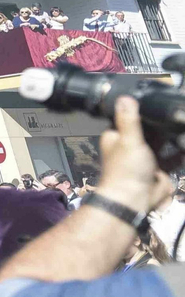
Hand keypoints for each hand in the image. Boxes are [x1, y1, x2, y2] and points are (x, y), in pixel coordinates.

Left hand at [96, 96, 173, 213]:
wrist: (135, 199)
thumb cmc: (127, 168)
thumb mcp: (128, 140)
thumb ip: (128, 119)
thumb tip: (123, 97)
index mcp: (117, 136)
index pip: (129, 117)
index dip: (142, 109)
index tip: (157, 99)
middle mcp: (130, 144)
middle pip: (149, 128)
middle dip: (161, 123)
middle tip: (175, 113)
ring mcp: (146, 156)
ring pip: (163, 141)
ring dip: (172, 135)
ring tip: (180, 122)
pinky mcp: (159, 167)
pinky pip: (173, 156)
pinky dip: (179, 151)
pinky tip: (183, 140)